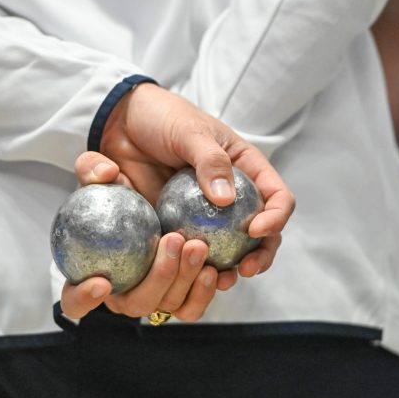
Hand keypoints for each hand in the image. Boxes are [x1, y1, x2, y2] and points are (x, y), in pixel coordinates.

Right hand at [58, 153, 237, 321]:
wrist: (152, 172)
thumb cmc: (121, 178)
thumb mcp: (101, 166)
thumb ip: (93, 168)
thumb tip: (107, 174)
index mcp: (92, 272)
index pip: (76, 300)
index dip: (83, 299)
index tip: (102, 282)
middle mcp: (125, 289)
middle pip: (136, 304)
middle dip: (156, 280)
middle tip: (173, 240)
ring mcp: (156, 291)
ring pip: (170, 304)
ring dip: (185, 281)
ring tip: (198, 246)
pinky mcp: (185, 286)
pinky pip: (194, 300)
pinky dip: (205, 289)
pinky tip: (218, 266)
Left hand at [101, 83, 294, 278]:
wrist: (122, 123)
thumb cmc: (162, 117)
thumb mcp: (189, 131)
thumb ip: (210, 161)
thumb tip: (226, 200)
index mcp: (246, 170)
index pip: (276, 196)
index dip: (275, 217)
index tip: (255, 230)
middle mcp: (234, 197)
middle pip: (261, 233)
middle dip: (260, 255)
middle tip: (245, 268)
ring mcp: (207, 216)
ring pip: (230, 250)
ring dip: (230, 270)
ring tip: (220, 280)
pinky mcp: (179, 227)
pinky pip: (193, 252)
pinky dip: (194, 268)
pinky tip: (188, 277)